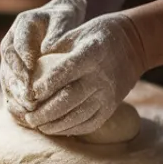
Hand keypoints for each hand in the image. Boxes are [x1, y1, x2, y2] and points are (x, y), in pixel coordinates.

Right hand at [0, 0, 87, 110]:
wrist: (60, 21)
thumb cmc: (64, 19)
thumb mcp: (63, 19)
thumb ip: (57, 31)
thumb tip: (48, 49)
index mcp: (20, 27)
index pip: (14, 47)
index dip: (20, 63)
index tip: (30, 75)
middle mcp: (12, 43)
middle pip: (7, 66)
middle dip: (17, 83)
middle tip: (28, 97)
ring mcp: (12, 59)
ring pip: (7, 79)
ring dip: (16, 95)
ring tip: (28, 108)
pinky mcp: (16, 73)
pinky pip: (12, 88)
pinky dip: (17, 101)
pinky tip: (27, 114)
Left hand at [14, 12, 146, 136]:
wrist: (134, 45)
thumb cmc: (97, 36)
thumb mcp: (76, 34)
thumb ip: (54, 50)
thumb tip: (30, 69)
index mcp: (91, 54)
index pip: (65, 72)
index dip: (45, 85)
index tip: (28, 94)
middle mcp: (101, 77)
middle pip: (70, 98)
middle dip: (46, 111)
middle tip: (28, 117)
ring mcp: (108, 94)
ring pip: (80, 115)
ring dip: (57, 125)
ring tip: (39, 126)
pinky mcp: (112, 106)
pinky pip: (91, 123)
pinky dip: (73, 128)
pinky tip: (57, 129)